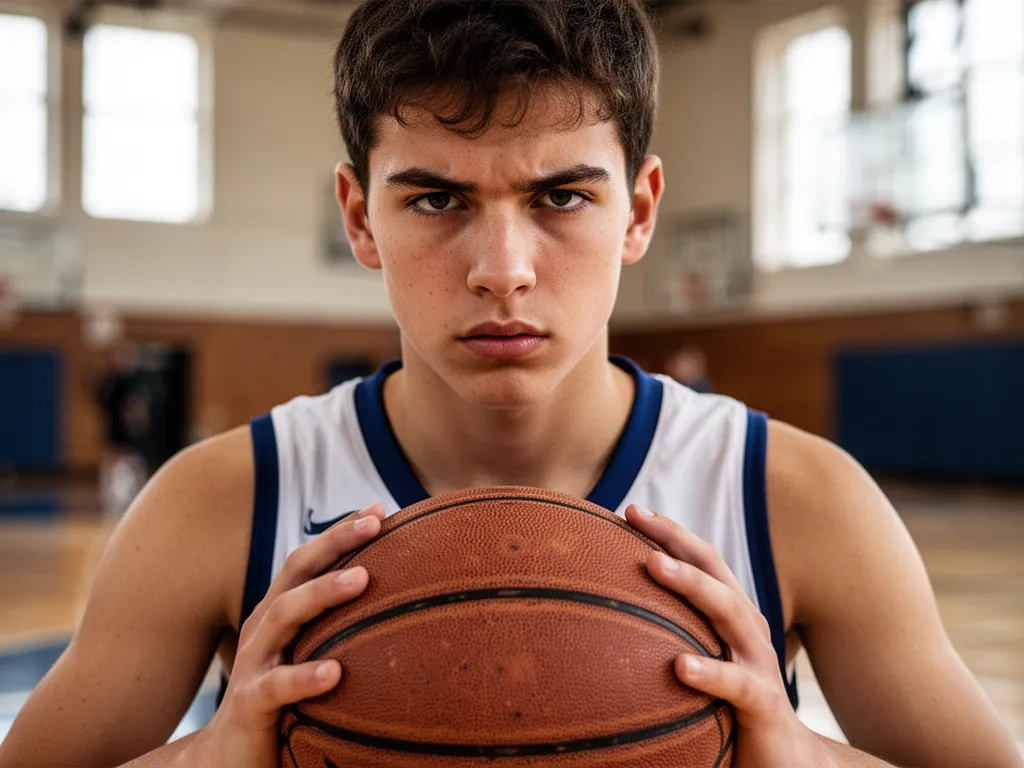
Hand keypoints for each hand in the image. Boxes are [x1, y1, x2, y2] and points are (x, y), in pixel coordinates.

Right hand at [186, 503, 384, 767]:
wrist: (227, 758)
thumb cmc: (283, 699)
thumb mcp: (309, 654)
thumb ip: (341, 629)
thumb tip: (405, 610)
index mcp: (280, 611)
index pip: (310, 560)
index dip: (340, 532)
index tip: (379, 509)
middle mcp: (264, 626)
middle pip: (297, 571)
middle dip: (335, 542)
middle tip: (375, 523)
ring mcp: (254, 662)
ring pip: (284, 616)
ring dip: (323, 593)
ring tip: (362, 579)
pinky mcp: (249, 704)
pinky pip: (276, 686)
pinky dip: (303, 677)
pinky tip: (335, 673)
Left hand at [625, 505, 822, 767]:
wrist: (787, 761)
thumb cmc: (729, 706)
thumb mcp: (700, 661)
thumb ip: (667, 636)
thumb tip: (603, 616)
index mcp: (730, 616)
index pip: (702, 561)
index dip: (669, 532)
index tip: (629, 510)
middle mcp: (746, 629)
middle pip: (713, 572)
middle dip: (675, 540)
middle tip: (636, 518)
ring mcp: (758, 663)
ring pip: (727, 611)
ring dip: (691, 584)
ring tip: (653, 565)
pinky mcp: (764, 704)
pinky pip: (737, 685)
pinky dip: (711, 673)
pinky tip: (680, 667)